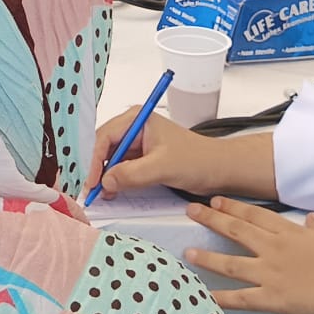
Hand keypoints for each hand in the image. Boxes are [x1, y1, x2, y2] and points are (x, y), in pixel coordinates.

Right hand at [86, 107, 275, 201]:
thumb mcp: (162, 168)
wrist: (221, 171)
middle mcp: (134, 126)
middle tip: (92, 191)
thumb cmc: (197, 161)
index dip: (95, 160)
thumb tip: (105, 182)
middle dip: (98, 168)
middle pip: (105, 146)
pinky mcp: (144, 156)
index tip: (91, 182)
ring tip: (102, 195)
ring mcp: (138, 141)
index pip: (105, 137)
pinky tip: (114, 191)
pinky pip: (123, 166)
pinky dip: (117, 179)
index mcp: (137, 119)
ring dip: (107, 176)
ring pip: (112, 158)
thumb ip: (132, 174)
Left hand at [185, 196, 313, 313]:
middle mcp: (274, 249)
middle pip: (237, 230)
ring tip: (188, 252)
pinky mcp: (273, 298)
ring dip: (208, 257)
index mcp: (290, 233)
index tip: (215, 200)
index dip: (233, 207)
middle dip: (211, 219)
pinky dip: (223, 299)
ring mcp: (271, 273)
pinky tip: (206, 296)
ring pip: (232, 263)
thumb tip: (312, 218)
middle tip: (191, 210)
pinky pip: (243, 299)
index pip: (255, 215)